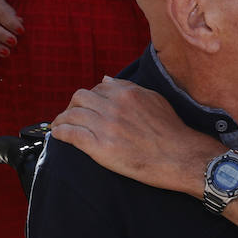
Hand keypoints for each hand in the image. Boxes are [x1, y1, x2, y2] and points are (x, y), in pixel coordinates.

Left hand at [51, 77, 215, 194]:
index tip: (87, 107)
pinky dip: (60, 133)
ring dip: (62, 120)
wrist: (179, 156)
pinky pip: (71, 134)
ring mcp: (106, 126)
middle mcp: (113, 106)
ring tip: (59, 126)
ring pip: (72, 115)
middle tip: (71, 116)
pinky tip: (57, 135)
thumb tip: (106, 80)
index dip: (89, 98)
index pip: (97, 88)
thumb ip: (128, 88)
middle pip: (79, 98)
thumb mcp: (153, 99)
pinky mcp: (100, 147)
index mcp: (126, 93)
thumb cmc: (171, 130)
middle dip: (72, 106)